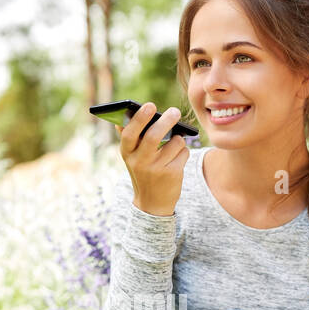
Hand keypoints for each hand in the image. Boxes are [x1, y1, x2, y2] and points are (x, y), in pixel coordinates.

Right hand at [118, 101, 188, 215]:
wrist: (152, 204)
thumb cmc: (143, 172)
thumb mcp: (132, 157)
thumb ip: (130, 137)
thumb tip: (125, 115)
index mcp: (127, 153)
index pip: (130, 133)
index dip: (140, 118)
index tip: (151, 105)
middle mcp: (140, 162)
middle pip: (154, 136)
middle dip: (166, 121)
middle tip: (174, 112)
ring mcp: (156, 169)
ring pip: (175, 142)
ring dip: (178, 139)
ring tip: (174, 144)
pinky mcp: (172, 175)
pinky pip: (183, 152)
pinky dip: (183, 151)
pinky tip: (177, 159)